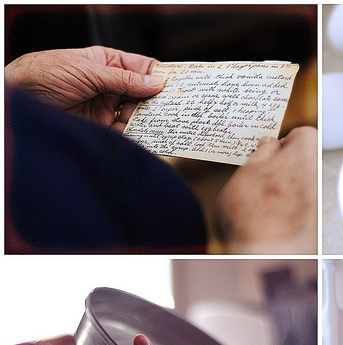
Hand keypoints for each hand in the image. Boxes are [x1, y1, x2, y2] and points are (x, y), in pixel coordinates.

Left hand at [5, 46, 164, 130]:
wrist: (19, 100)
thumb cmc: (45, 74)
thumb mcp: (89, 71)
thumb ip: (125, 79)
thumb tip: (157, 82)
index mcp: (106, 63)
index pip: (141, 68)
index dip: (158, 76)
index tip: (176, 86)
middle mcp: (108, 85)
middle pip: (142, 94)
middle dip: (156, 101)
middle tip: (172, 109)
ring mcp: (104, 107)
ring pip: (135, 114)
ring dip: (146, 119)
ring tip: (159, 124)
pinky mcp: (99, 128)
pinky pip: (123, 132)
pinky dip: (134, 135)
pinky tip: (143, 135)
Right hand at [214, 126, 317, 253]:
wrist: (264, 260)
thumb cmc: (252, 216)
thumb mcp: (246, 172)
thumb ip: (262, 154)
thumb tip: (269, 145)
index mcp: (306, 153)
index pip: (303, 135)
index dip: (283, 144)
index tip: (269, 152)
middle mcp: (320, 178)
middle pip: (304, 166)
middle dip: (285, 172)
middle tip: (261, 182)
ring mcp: (321, 206)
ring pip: (303, 192)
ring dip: (286, 196)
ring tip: (261, 209)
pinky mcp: (318, 231)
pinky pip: (303, 216)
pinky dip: (289, 218)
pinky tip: (269, 226)